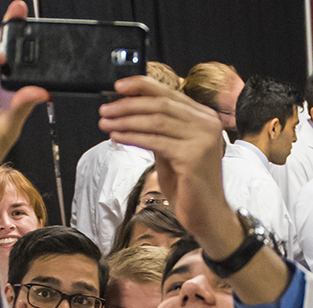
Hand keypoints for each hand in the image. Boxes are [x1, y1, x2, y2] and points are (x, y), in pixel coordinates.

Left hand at [100, 76, 288, 303]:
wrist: (207, 216)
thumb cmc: (189, 186)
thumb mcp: (171, 150)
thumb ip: (158, 131)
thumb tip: (129, 112)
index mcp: (204, 117)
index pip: (169, 93)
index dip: (141, 86)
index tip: (117, 87)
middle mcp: (207, 123)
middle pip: (160, 104)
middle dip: (128, 105)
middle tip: (105, 110)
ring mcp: (202, 139)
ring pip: (156, 120)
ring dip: (126, 120)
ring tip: (106, 123)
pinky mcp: (193, 156)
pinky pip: (156, 141)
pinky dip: (133, 137)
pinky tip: (117, 137)